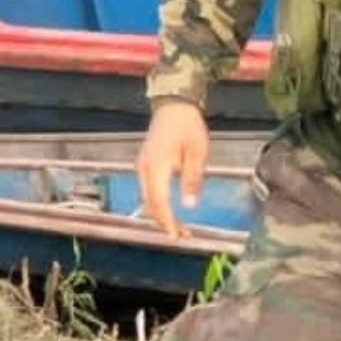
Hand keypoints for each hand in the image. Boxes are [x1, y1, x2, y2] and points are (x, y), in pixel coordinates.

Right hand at [138, 99, 210, 237]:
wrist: (173, 106)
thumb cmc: (187, 126)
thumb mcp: (197, 152)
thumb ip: (192, 179)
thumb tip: (189, 205)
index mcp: (156, 165)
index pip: (158, 200)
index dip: (167, 220)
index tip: (177, 235)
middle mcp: (144, 168)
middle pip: (150, 203)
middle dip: (164, 222)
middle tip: (183, 235)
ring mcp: (143, 166)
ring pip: (147, 199)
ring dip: (161, 215)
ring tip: (179, 227)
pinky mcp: (146, 165)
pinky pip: (148, 191)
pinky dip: (158, 204)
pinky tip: (171, 211)